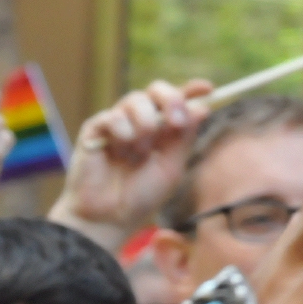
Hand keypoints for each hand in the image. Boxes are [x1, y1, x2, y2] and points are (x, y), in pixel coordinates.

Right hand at [50, 80, 212, 246]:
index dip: (191, 90)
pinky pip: (113, 116)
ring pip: (135, 99)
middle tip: (175, 121)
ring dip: (144, 126)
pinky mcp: (96, 127)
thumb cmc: (142, 196)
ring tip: (138, 154)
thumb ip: (184, 138)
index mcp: (163, 131)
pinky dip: (122, 133)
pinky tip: (119, 152)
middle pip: (156, 89)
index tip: (207, 88)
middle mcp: (142, 121)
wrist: (111, 215)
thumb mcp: (171, 167)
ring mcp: (118, 122)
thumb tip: (202, 108)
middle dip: (170, 99)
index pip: (177, 102)